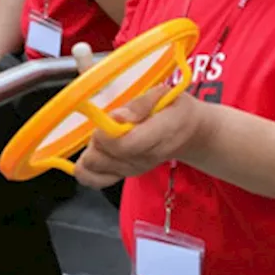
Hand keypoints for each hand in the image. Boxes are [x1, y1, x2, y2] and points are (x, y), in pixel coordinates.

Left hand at [74, 87, 204, 188]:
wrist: (187, 132)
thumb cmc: (174, 109)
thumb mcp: (167, 94)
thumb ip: (142, 103)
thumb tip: (116, 117)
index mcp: (161, 134)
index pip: (126, 145)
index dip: (109, 133)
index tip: (111, 116)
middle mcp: (146, 158)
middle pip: (104, 156)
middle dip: (98, 137)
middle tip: (109, 122)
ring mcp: (133, 170)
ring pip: (93, 166)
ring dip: (93, 148)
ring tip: (106, 135)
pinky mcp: (123, 175)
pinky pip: (93, 180)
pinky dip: (86, 169)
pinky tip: (95, 153)